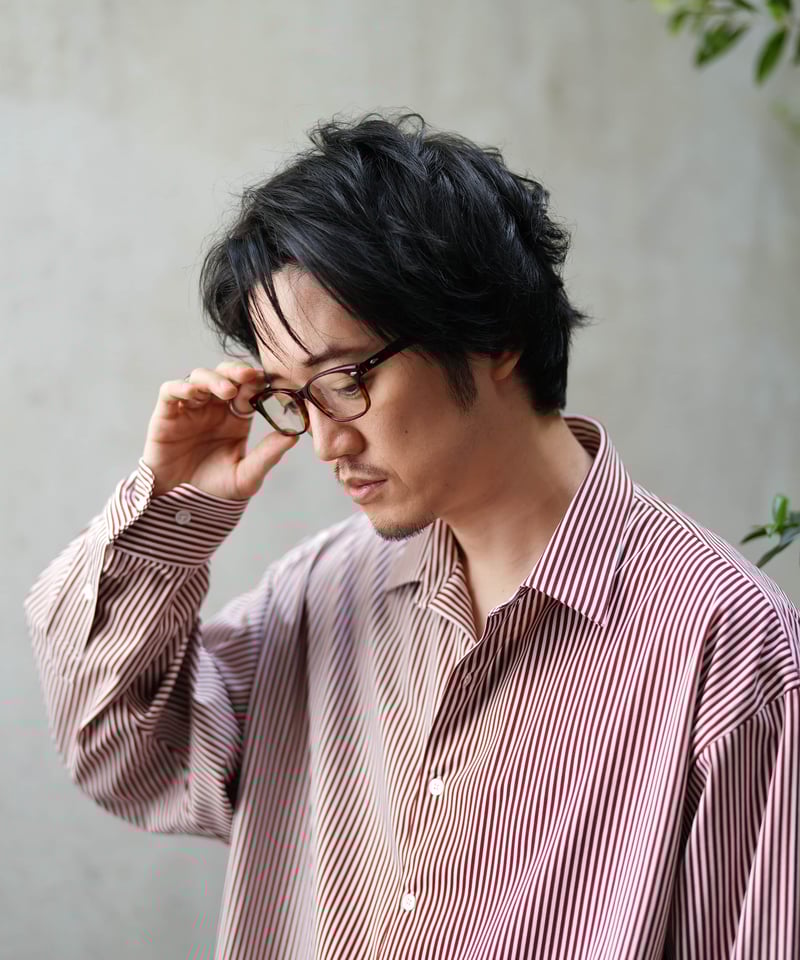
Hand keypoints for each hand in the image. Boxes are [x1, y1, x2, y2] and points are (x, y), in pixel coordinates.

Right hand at [142, 361, 297, 499]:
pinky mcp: (166, 414)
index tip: (269, 382)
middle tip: (250, 376)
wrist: (183, 506)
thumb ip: (268, 455)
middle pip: (225, 375)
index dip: (257, 382)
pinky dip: (180, 386)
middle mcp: (214, 407)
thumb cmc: (216, 490)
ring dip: (214, 379)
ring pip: (200, 377)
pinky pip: (170, 391)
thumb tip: (294, 435)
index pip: (248, 389)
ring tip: (228, 391)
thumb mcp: (247, 475)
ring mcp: (190, 408)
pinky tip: (193, 393)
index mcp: (237, 417)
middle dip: (237, 372)